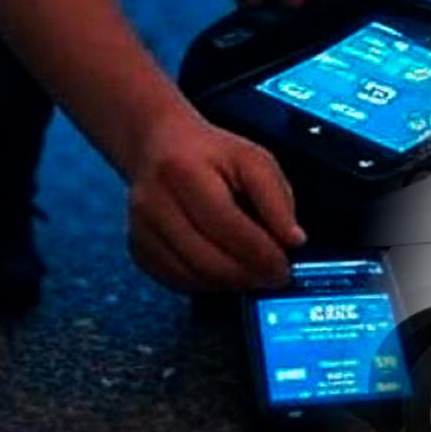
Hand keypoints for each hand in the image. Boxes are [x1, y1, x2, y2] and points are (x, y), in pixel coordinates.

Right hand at [126, 115, 306, 292]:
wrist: (159, 147)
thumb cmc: (212, 155)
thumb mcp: (254, 161)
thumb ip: (277, 200)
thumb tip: (292, 240)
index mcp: (183, 172)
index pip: (228, 227)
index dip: (261, 254)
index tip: (285, 267)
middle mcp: (153, 202)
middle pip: (208, 258)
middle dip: (249, 275)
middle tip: (275, 278)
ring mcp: (140, 229)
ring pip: (192, 276)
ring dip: (231, 283)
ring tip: (256, 275)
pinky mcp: (138, 249)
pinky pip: (176, 281)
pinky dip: (209, 284)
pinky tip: (228, 273)